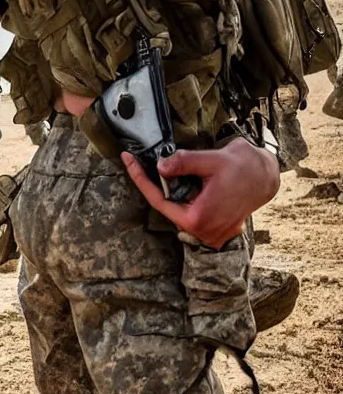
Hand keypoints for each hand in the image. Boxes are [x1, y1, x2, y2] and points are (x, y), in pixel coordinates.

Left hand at [121, 138, 279, 248]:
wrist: (267, 176)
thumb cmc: (244, 167)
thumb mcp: (211, 160)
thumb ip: (183, 163)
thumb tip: (160, 167)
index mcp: (199, 218)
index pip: (158, 199)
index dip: (140, 178)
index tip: (127, 160)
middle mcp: (203, 231)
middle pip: (166, 205)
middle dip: (153, 183)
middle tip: (138, 160)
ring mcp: (210, 233)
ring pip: (177, 209)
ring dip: (169, 189)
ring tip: (160, 167)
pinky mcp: (215, 227)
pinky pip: (189, 211)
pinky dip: (181, 195)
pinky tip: (179, 179)